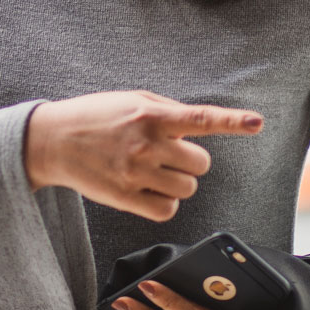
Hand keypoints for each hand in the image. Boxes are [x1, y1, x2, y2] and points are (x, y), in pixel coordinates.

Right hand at [24, 91, 262, 220]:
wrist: (52, 140)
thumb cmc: (95, 117)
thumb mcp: (131, 100)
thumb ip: (166, 111)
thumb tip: (198, 126)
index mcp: (150, 114)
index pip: (200, 118)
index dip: (232, 121)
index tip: (257, 123)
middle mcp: (146, 143)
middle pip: (201, 164)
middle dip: (189, 160)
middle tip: (165, 155)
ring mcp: (136, 172)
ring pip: (188, 188)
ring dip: (178, 182)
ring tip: (152, 171)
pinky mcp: (126, 198)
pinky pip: (168, 210)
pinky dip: (164, 202)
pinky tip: (147, 189)